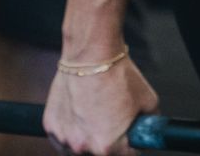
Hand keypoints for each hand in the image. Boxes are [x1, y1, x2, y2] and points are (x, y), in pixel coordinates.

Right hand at [44, 56, 158, 155]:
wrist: (91, 54)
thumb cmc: (116, 75)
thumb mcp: (148, 102)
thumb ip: (149, 123)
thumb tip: (148, 129)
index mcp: (108, 147)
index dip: (131, 144)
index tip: (130, 136)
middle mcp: (84, 147)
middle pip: (101, 154)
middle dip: (109, 141)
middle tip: (111, 121)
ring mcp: (65, 137)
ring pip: (79, 149)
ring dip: (87, 138)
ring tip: (93, 116)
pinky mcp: (51, 126)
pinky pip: (61, 139)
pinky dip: (70, 131)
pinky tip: (79, 117)